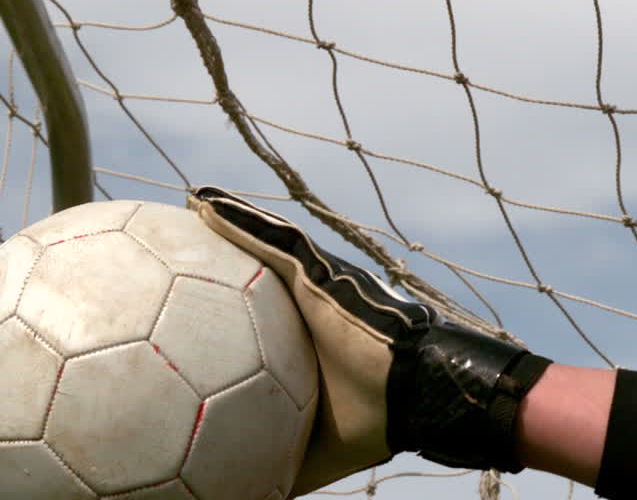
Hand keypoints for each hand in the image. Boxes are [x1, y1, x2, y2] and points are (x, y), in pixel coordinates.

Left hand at [188, 187, 550, 496]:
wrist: (419, 392)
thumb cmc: (375, 420)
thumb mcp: (308, 449)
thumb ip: (271, 460)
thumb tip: (238, 492)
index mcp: (304, 340)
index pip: (256, 315)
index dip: (225, 302)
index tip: (188, 294)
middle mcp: (310, 302)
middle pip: (257, 267)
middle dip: (224, 247)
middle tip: (179, 236)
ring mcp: (319, 282)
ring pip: (263, 242)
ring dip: (227, 221)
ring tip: (192, 202)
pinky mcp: (322, 273)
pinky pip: (272, 242)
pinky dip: (239, 222)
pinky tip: (205, 205)